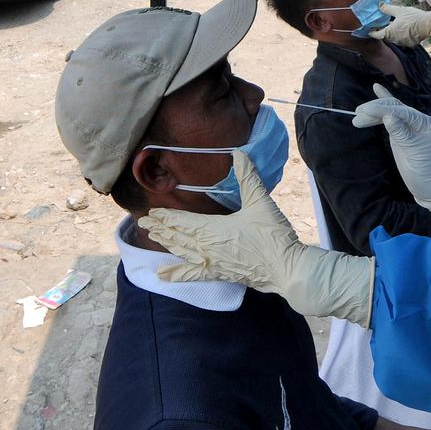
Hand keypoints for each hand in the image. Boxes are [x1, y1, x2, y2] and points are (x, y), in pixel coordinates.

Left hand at [139, 150, 374, 325]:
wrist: (286, 268)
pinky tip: (162, 276)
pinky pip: (192, 275)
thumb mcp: (260, 202)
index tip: (151, 212)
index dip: (166, 216)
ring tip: (152, 236)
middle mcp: (206, 247)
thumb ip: (247, 177)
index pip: (182, 221)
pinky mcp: (219, 274)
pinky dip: (176, 275)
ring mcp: (211, 262)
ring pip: (182, 252)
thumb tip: (239, 153)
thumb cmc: (273, 235)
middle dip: (161, 228)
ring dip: (166, 243)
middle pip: (177, 236)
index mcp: (213, 229)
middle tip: (144, 221)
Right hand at [353, 84, 430, 218]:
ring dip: (374, 112)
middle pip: (395, 108)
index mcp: (426, 123)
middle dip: (375, 110)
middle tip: (357, 114)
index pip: (402, 111)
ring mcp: (411, 125)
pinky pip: (393, 115)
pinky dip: (384, 104)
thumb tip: (388, 115)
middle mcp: (419, 121)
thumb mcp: (413, 153)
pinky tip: (376, 88)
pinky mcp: (403, 131)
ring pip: (391, 111)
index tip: (364, 112)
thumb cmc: (426, 171)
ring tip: (357, 115)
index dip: (382, 110)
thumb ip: (401, 133)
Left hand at [367, 3, 430, 47]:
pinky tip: (403, 28)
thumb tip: (379, 5)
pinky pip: (402, 40)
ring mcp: (403, 43)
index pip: (376, 35)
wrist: (429, 25)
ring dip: (392, 33)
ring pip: (394, 39)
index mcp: (390, 33)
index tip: (369, 29)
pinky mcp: (410, 44)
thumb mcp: (399, 10)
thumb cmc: (414, 17)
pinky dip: (400, 35)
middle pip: (385, 37)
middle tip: (381, 24)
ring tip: (392, 25)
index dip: (372, 32)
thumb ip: (387, 9)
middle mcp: (395, 40)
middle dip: (382, 31)